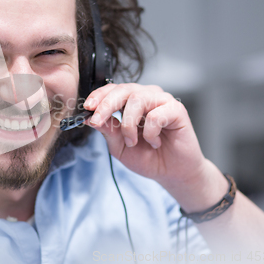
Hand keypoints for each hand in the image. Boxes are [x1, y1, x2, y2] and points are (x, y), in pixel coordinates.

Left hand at [83, 83, 207, 186]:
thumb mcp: (119, 145)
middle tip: (96, 121)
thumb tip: (88, 118)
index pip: (112, 90)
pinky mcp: (177, 110)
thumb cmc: (147, 157)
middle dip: (106, 105)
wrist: (171, 173)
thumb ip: (107, 129)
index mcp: (131, 102)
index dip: (98, 96)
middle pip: (123, 89)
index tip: (86, 108)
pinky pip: (156, 115)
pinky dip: (150, 132)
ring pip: (138, 99)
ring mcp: (162, 101)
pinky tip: (155, 142)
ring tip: (132, 142)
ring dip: (129, 123)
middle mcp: (147, 96)